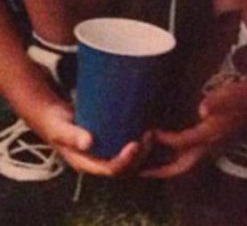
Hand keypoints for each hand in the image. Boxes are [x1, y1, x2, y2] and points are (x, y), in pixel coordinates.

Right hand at [30, 100, 146, 176]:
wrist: (54, 117)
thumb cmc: (56, 123)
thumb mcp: (60, 129)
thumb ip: (72, 135)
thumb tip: (88, 143)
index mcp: (85, 163)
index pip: (110, 170)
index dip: (126, 160)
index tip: (136, 144)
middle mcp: (96, 162)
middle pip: (124, 168)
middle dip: (140, 155)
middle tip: (149, 135)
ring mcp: (103, 154)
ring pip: (129, 160)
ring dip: (143, 150)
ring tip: (151, 131)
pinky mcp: (109, 144)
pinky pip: (126, 148)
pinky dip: (139, 142)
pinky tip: (146, 127)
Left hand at [140, 75, 246, 178]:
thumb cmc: (243, 95)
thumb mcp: (229, 95)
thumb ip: (215, 102)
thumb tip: (202, 108)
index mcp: (210, 135)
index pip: (180, 143)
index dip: (163, 139)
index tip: (148, 133)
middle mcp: (211, 145)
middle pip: (183, 166)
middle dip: (162, 171)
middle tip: (142, 171)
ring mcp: (215, 145)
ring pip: (189, 163)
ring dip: (171, 166)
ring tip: (153, 164)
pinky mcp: (218, 141)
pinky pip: (195, 156)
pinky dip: (181, 157)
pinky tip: (175, 150)